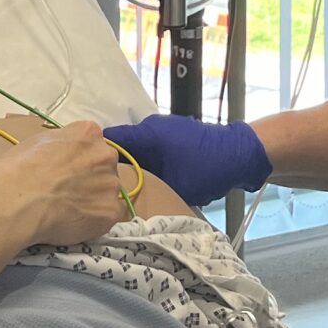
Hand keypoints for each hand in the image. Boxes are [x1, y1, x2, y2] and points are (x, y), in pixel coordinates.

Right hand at [0, 121, 127, 247]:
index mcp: (89, 132)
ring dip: (94, 199)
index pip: (92, 144)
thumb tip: (64, 155)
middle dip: (91, 177)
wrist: (19, 200)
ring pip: (107, 192)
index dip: (79, 159)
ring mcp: (111, 184)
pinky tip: (73, 223)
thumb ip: (63, 145)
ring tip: (68, 210)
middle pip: (104, 166)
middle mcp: (106, 155)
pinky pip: (107, 216)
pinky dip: (94, 221)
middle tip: (68, 191)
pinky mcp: (111, 212)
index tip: (68, 170)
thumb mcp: (40, 140)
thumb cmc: (21, 169)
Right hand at [101, 114, 270, 206]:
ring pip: (134, 150)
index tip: (85, 179)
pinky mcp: (173, 138)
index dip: (94, 158)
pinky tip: (142, 184)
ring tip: (118, 191)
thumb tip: (121, 199)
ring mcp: (163, 131)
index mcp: (146, 133)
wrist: (242, 155)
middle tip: (99, 191)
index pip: (107, 140)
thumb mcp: (173, 184)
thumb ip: (143, 188)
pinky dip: (143, 165)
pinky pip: (149, 150)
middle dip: (109, 167)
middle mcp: (150, 127)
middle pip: (119, 146)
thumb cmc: (207, 168)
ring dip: (128, 167)